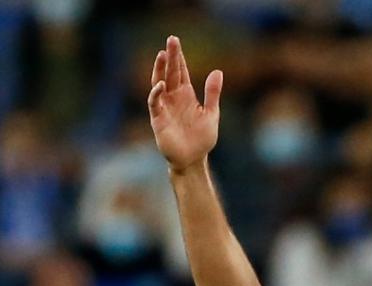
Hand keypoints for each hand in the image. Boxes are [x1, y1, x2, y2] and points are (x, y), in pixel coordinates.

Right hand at [148, 36, 221, 173]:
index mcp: (186, 95)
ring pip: (159, 83)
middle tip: (171, 39)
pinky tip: (161, 84)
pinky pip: (154, 102)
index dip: (179, 57)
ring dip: (159, 69)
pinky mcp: (158, 119)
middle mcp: (173, 98)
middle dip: (170, 57)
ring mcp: (164, 107)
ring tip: (162, 54)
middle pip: (170, 73)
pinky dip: (156, 93)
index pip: (181, 72)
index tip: (176, 42)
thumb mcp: (212, 113)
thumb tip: (218, 71)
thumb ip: (212, 93)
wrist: (193, 159)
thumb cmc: (202, 138)